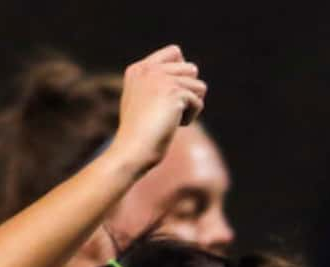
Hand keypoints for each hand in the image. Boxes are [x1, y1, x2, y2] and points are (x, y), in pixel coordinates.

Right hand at [112, 46, 206, 171]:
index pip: (175, 52)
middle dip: (188, 92)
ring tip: (174, 119)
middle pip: (191, 68)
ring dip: (191, 105)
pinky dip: (191, 117)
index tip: (174, 95)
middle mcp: (150, 69)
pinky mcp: (175, 92)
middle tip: (173, 111)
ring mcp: (162, 79)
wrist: (131, 151)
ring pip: (198, 85)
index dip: (182, 72)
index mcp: (138, 69)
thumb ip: (158, 85)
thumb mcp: (141, 103)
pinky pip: (198, 102)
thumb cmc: (137, 136)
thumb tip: (191, 74)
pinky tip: (175, 127)